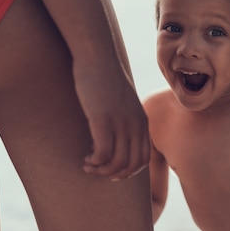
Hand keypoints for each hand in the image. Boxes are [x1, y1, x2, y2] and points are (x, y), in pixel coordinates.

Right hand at [73, 66, 149, 180]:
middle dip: (115, 174)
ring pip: (118, 162)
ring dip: (102, 170)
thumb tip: (117, 131)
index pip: (143, 158)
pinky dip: (94, 162)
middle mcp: (135, 124)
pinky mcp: (102, 119)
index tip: (112, 169)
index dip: (129, 171)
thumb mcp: (122, 99)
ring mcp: (120, 122)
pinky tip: (86, 158)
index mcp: (141, 120)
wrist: (98, 56)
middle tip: (98, 171)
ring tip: (89, 165)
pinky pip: (103, 153)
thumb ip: (124, 115)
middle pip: (133, 164)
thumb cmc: (105, 76)